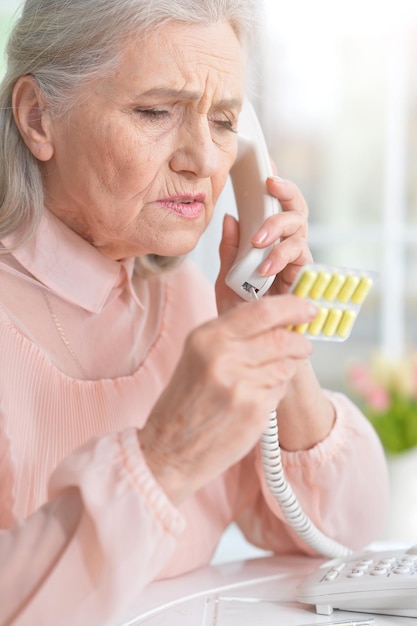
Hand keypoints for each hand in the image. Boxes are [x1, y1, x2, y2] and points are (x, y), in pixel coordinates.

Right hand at [139, 295, 316, 504]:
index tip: (306, 308)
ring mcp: (239, 384)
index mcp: (206, 337)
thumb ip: (233, 334)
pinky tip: (257, 396)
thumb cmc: (186, 402)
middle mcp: (221, 356)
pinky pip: (281, 388)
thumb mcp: (198, 356)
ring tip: (268, 376)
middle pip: (282, 337)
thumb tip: (278, 319)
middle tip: (303, 343)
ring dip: (287, 366)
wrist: (170, 448)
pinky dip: (277, 389)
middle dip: (300, 340)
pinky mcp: (254, 410)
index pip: (261, 310)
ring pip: (286, 363)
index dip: (292, 306)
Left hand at [215, 176, 312, 312]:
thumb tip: (230, 217)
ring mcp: (297, 261)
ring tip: (258, 241)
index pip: (274, 207)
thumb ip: (229, 250)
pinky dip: (282, 257)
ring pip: (299, 228)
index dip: (275, 184)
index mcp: (268, 241)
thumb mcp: (226, 279)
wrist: (251, 343)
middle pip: (295, 209)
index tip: (267, 163)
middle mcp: (286, 247)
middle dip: (285, 192)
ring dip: (278, 227)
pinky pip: (301, 257)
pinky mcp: (305, 278)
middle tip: (270, 184)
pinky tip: (266, 267)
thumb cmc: (240, 311)